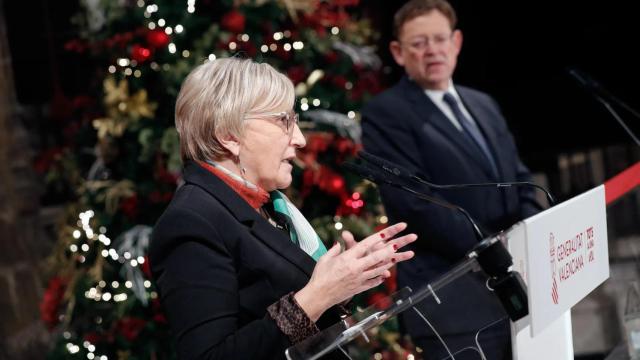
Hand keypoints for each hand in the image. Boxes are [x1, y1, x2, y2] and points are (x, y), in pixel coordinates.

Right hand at [295, 222, 415, 320]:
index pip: (365, 245)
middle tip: (400, 244)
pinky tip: (386, 274)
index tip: (386, 232)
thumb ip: (335, 249)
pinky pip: (373, 281)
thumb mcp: (325, 259)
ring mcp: (359, 279)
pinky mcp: (359, 288)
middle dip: (390, 250)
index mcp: (347, 258)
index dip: (377, 238)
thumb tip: (340, 242)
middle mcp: (355, 268)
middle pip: (376, 257)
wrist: (318, 296)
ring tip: (399, 257)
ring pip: (378, 270)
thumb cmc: (320, 276)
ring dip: (389, 262)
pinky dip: (380, 277)